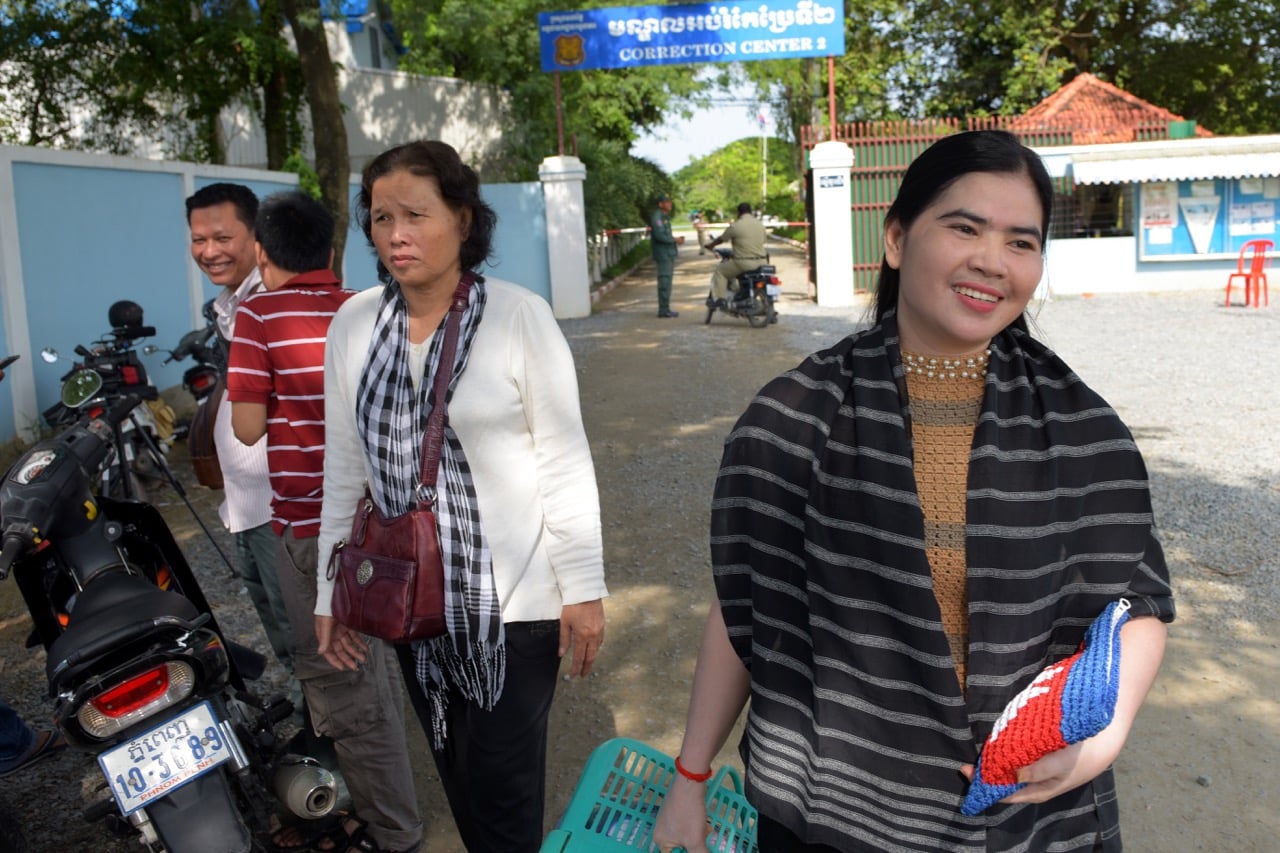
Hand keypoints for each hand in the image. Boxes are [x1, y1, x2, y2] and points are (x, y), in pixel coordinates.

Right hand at [315, 614, 368, 670]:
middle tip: (356, 667)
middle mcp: (332, 635)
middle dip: (348, 659)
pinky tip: (365, 648)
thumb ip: (324, 639)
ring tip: (363, 659)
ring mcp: (340, 630)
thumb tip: (321, 652)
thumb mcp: (324, 625)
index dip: (335, 661)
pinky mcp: (348, 625)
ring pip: (349, 645)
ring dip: (355, 652)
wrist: (332, 595)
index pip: (329, 653)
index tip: (342, 668)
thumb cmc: (325, 609)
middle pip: (341, 650)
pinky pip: (354, 637)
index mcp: (324, 637)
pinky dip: (359, 643)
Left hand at [559, 599, 604, 676]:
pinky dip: (596, 648)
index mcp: (582, 636)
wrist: (585, 591)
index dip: (576, 667)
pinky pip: (600, 640)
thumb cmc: (572, 605)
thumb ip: (564, 639)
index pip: (579, 657)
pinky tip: (594, 649)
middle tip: (583, 675)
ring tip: (588, 664)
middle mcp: (593, 635)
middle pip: (591, 656)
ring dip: (592, 658)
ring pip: (597, 649)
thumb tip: (562, 654)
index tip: (574, 675)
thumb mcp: (564, 622)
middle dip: (586, 667)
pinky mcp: (602, 624)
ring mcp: (599, 630)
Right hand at [653, 777, 709, 852]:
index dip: (687, 852)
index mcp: (661, 841)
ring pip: (685, 836)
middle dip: (694, 845)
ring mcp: (667, 820)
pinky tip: (703, 821)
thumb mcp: (696, 840)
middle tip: (703, 839)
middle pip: (680, 847)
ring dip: (697, 836)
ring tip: (705, 829)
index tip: (697, 848)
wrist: (690, 784)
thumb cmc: (689, 813)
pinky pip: (686, 826)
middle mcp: (660, 831)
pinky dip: (695, 826)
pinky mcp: (675, 811)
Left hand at [960, 727, 1125, 805]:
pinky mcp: (1037, 755)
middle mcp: (1033, 783)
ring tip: (978, 751)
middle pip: (1003, 781)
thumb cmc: (1081, 756)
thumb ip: (1038, 770)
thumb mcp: (1061, 764)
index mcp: (1037, 791)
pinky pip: (1016, 756)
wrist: (1103, 739)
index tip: (966, 771)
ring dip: (993, 761)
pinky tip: (997, 740)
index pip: (1004, 793)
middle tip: (967, 761)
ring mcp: (1035, 769)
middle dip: (985, 773)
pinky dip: (1005, 751)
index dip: (985, 784)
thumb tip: (1013, 775)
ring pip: (1008, 768)